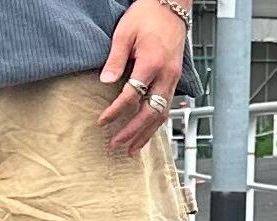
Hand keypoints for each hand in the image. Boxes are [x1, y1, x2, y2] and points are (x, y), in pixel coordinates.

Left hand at [98, 0, 187, 155]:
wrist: (172, 4)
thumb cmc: (147, 14)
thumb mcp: (124, 33)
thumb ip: (115, 59)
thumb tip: (105, 82)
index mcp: (152, 62)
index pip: (132, 95)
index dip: (116, 111)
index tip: (102, 121)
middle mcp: (166, 74)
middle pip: (150, 112)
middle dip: (132, 131)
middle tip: (115, 144)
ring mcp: (173, 78)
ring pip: (162, 114)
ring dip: (146, 134)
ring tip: (131, 150)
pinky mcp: (174, 79)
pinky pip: (166, 107)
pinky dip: (155, 124)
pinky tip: (145, 134)